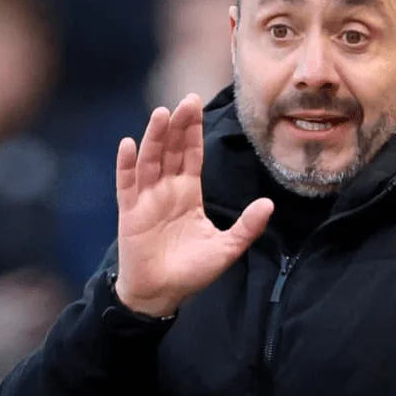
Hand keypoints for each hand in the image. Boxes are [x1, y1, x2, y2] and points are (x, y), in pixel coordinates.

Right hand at [114, 94, 273, 316]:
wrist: (162, 295)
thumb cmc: (192, 271)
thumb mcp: (226, 248)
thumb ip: (247, 226)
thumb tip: (269, 204)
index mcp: (188, 193)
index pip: (191, 155)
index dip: (194, 131)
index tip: (197, 105)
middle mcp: (166, 190)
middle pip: (171, 150)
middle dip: (178, 125)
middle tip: (186, 100)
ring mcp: (146, 199)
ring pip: (150, 160)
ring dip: (154, 137)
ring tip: (161, 113)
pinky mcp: (130, 212)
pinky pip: (126, 184)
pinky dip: (126, 164)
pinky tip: (129, 144)